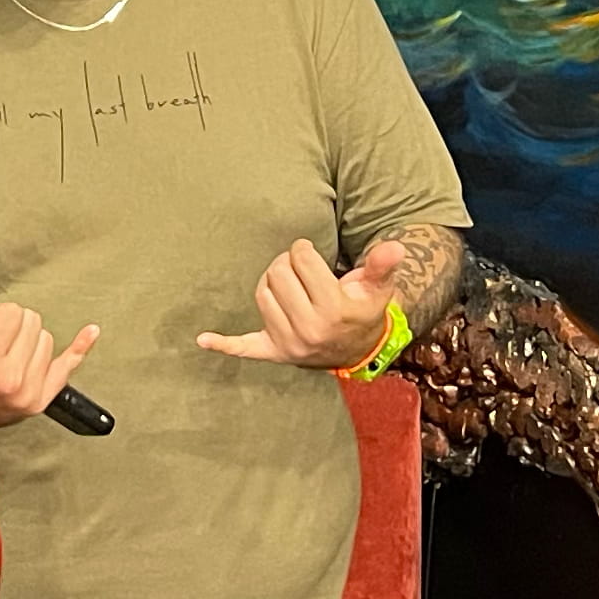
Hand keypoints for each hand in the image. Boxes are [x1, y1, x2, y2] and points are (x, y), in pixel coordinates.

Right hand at [0, 277, 99, 429]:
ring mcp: (31, 393)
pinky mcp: (42, 399)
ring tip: (5, 356)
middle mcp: (12, 382)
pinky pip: (69, 366)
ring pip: (47, 339)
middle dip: (13, 326)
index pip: (11, 314)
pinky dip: (80, 348)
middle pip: (32, 322)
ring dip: (28, 341)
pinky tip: (91, 332)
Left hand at [199, 236, 406, 370]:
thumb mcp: (378, 287)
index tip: (312, 257)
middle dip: (288, 263)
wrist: (358, 349)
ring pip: (261, 292)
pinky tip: (203, 340)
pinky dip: (224, 343)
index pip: (301, 259)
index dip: (305, 251)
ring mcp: (288, 343)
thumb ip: (382, 265)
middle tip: (302, 271)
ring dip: (272, 282)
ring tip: (290, 285)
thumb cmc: (363, 309)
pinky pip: (244, 348)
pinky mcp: (273, 352)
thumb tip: (394, 246)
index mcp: (332, 310)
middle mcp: (307, 329)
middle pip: (277, 272)